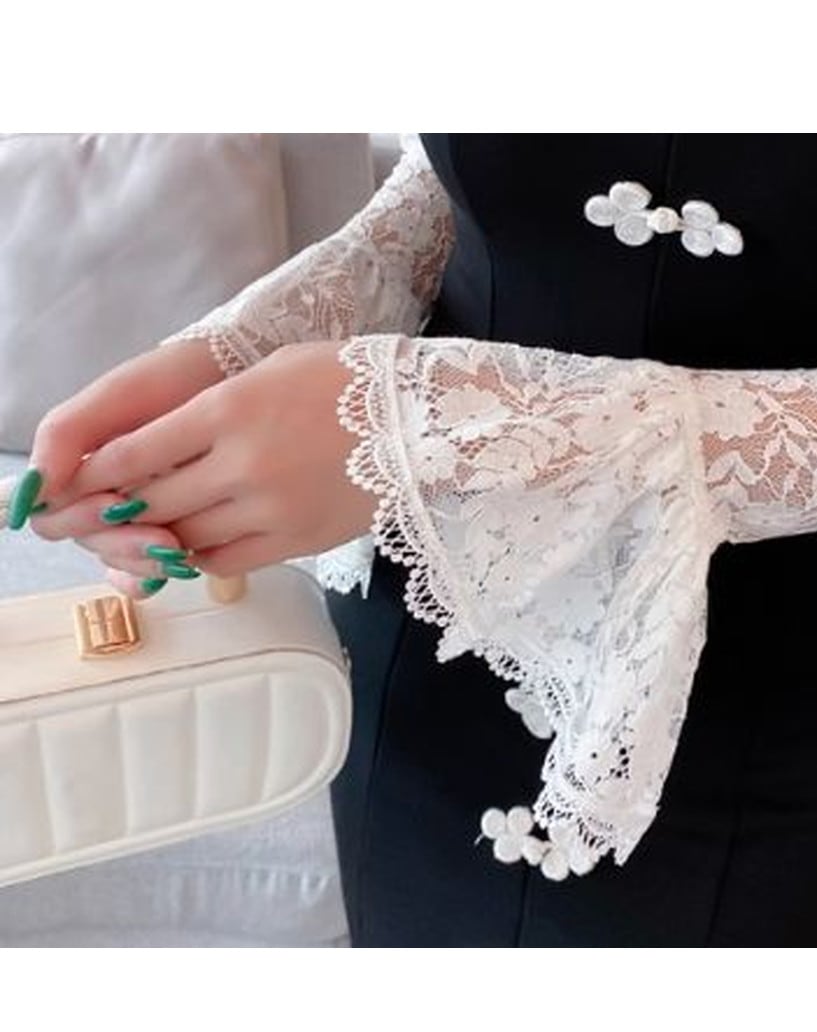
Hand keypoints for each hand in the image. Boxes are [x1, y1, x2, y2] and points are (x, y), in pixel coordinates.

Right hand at [22, 338, 226, 595]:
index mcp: (81, 466)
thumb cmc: (177, 378)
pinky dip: (157, 572)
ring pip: (124, 559)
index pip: (57, 516)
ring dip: (143, 561)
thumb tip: (31, 494)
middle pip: (93, 543)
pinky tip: (178, 567)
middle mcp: (104, 493)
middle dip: (121, 544)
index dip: (80, 518)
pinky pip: (155, 565)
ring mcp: (142, 512)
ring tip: (178, 548)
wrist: (239, 368)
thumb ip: (66, 434)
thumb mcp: (120, 396)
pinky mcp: (181, 524)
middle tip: (161, 540)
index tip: (115, 504)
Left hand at [35, 340, 376, 592]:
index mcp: (230, 410)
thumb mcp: (267, 371)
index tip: (84, 477)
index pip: (137, 451)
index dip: (100, 470)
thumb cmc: (344, 381)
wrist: (418, 419)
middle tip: (102, 511)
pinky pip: (227, 560)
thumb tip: (153, 447)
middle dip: (118, 508)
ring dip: (161, 533)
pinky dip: (202, 555)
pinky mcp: (297, 539)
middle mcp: (243, 463)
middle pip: (154, 499)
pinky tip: (199, 540)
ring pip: (186, 535)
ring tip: (153, 524)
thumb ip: (209, 408)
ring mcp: (271, 507)